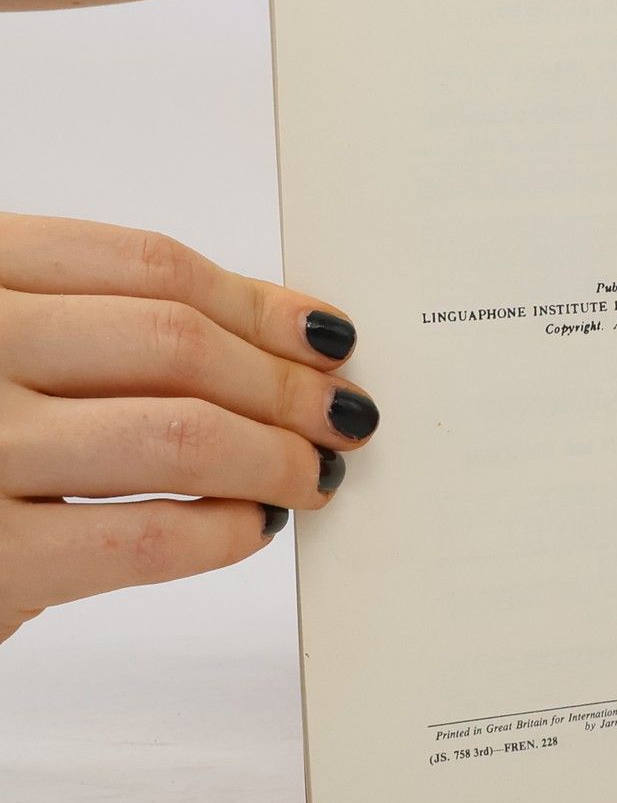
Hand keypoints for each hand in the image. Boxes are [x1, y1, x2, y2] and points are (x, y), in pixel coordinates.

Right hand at [0, 214, 375, 643]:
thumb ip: (88, 323)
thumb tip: (271, 334)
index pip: (150, 266)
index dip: (258, 301)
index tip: (325, 332)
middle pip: (177, 343)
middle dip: (283, 381)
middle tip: (342, 412)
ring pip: (178, 432)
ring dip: (273, 454)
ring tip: (312, 473)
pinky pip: (141, 536)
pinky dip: (220, 533)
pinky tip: (250, 530)